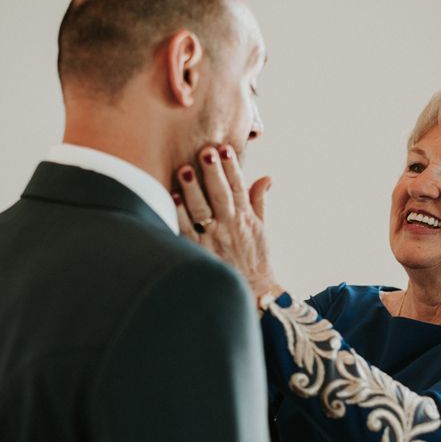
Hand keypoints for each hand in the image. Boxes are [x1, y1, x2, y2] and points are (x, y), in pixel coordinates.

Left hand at [174, 144, 280, 300]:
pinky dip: (180, 213)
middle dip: (213, 173)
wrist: (254, 292)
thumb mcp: (261, 227)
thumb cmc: (255, 258)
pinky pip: (187, 229)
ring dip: (193, 189)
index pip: (239, 187)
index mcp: (245, 218)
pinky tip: (173, 197)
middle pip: (221, 194)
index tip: (225, 149)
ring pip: (201, 209)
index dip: (232, 168)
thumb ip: (258, 201)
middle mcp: (229, 226)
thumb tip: (266, 178)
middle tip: (206, 152)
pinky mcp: (199, 250)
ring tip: (185, 169)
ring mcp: (213, 238)